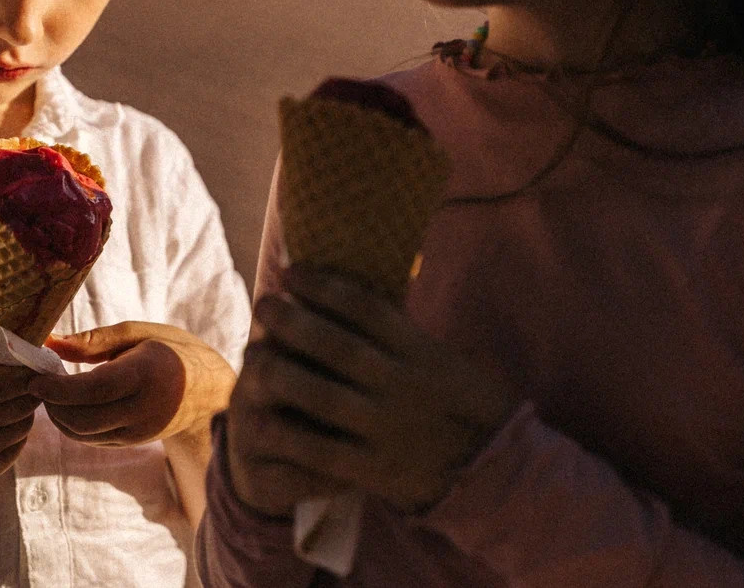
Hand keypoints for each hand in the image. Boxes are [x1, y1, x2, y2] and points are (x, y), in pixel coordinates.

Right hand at [0, 308, 39, 504]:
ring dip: (28, 407)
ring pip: (24, 423)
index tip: (32, 355)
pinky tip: (11, 417)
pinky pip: (17, 445)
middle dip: (33, 385)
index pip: (7, 379)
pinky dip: (19, 430)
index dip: (26, 368)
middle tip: (35, 371)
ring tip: (23, 392)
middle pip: (22, 401)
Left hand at [26, 321, 235, 446]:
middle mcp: (143, 409)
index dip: (58, 388)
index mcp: (146, 374)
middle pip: (82, 418)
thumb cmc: (172, 351)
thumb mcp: (140, 333)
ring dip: (59, 417)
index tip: (35, 377)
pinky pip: (93, 439)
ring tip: (52, 393)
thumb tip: (50, 341)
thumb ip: (95, 339)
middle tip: (38, 383)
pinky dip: (74, 424)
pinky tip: (72, 404)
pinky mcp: (133, 443)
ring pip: (83, 434)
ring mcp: (139, 432)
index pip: (92, 389)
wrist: (210, 391)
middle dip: (52, 404)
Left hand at [226, 265, 517, 515]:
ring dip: (281, 372)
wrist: (491, 469)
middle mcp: (403, 385)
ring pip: (323, 396)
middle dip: (293, 322)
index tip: (290, 272)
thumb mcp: (442, 356)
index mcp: (421, 351)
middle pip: (337, 347)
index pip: (366, 309)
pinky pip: (322, 451)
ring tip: (253, 354)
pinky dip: (287, 434)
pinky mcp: (375, 469)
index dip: (323, 287)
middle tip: (262, 305)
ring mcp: (387, 429)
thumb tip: (346, 290)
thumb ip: (400, 330)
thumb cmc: (460, 402)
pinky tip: (257, 417)